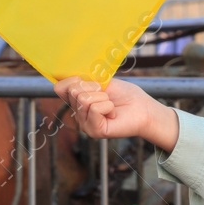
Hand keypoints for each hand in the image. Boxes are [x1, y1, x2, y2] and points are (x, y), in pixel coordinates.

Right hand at [53, 75, 179, 150]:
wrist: (143, 108)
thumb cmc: (125, 95)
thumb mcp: (101, 81)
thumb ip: (82, 79)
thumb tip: (63, 73)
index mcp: (77, 101)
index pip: (59, 87)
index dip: (72, 79)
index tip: (91, 80)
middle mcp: (78, 114)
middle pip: (73, 91)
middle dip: (94, 87)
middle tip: (106, 94)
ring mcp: (84, 124)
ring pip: (84, 99)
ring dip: (103, 97)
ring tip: (110, 104)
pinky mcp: (94, 131)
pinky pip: (95, 108)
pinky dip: (108, 106)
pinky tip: (113, 113)